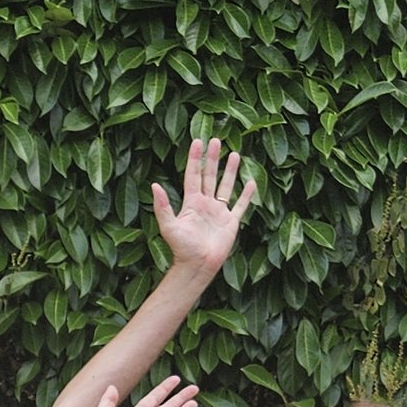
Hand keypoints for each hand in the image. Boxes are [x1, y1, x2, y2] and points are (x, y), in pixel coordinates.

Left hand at [151, 138, 255, 274]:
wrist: (197, 266)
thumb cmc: (182, 249)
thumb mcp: (169, 227)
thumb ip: (163, 207)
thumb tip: (154, 185)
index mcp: (191, 203)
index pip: (193, 175)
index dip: (195, 159)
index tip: (198, 141)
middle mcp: (205, 204)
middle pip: (210, 176)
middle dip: (213, 159)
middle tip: (216, 140)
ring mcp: (219, 212)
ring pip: (225, 186)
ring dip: (230, 171)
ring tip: (235, 154)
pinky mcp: (231, 222)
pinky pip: (240, 206)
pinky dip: (246, 195)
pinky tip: (251, 182)